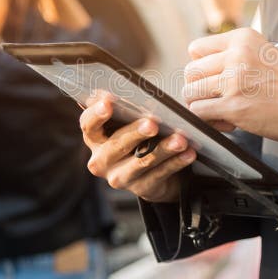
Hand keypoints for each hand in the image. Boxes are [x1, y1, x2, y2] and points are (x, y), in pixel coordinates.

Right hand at [80, 95, 196, 202]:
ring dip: (164, 149)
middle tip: (153, 123)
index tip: (109, 102)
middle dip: (136, 133)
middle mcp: (101, 160)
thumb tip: (131, 89)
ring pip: (142, 161)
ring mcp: (119, 177)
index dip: (96, 114)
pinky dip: (176, 162)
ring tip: (181, 139)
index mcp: (95, 138)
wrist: (149, 173)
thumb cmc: (137, 137)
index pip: (88, 125)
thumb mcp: (128, 123)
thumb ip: (126, 109)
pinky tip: (189, 153)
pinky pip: (160, 174)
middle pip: (116, 145)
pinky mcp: (141, 189)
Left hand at [182, 28, 277, 142]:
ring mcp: (234, 80)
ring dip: (203, 105)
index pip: (196, 48)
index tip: (214, 78)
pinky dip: (208, 120)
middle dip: (200, 88)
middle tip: (218, 98)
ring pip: (191, 92)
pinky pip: (199, 111)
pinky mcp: (233, 104)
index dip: (202, 67)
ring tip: (223, 111)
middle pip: (190, 71)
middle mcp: (236, 55)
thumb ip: (232, 55)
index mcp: (242, 39)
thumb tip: (197, 71)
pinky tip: (227, 122)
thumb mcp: (262, 54)